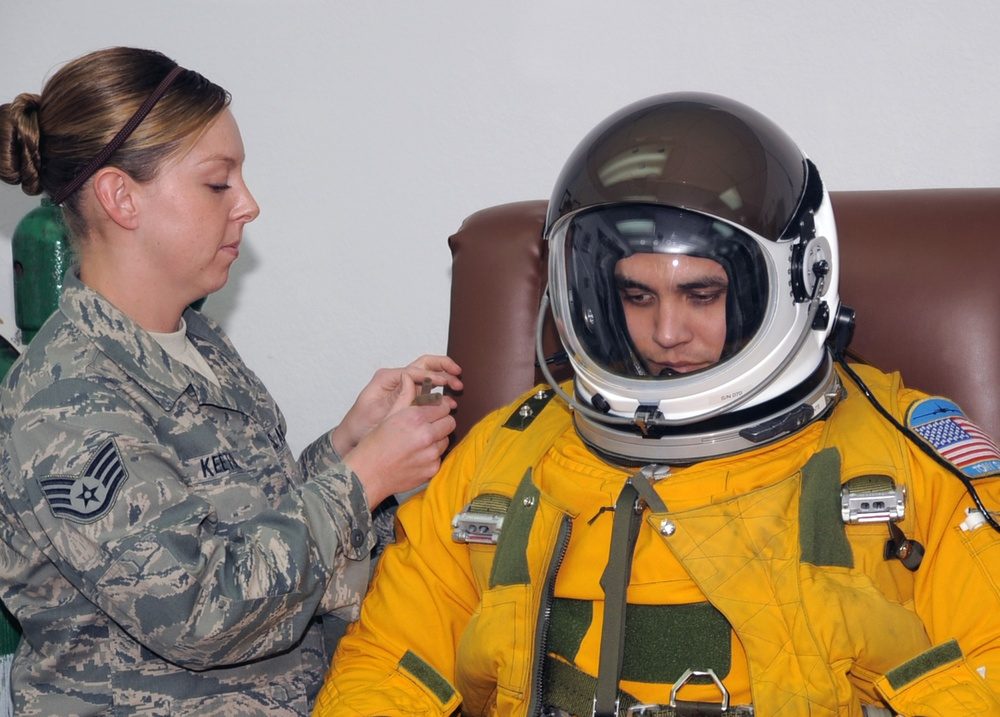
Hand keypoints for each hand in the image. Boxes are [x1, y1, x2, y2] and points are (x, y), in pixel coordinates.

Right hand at [331, 355, 461, 456]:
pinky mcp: (432, 469)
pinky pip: (439, 457)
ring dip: (437, 439)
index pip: (443, 406)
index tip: (432, 410)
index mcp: (416, 418)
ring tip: (419, 442)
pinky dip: (431, 456)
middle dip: (441, 422)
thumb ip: (405, 396)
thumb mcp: (388, 416)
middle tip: (427, 426)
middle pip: (450, 422)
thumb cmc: (374, 444)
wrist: (367, 475)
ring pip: (446, 440)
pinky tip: (416, 456)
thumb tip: (409, 377)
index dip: (438, 408)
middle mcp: (426, 435)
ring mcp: (431, 454)